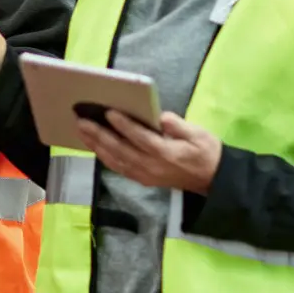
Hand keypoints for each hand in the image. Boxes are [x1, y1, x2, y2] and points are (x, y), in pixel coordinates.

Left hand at [78, 110, 222, 193]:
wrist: (212, 179)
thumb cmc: (206, 152)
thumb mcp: (199, 134)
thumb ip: (179, 126)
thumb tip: (161, 117)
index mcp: (166, 153)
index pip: (140, 138)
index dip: (124, 125)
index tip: (109, 112)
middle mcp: (151, 166)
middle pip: (121, 150)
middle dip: (99, 135)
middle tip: (81, 121)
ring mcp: (145, 175)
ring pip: (116, 160)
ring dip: (96, 145)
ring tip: (81, 131)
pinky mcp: (142, 179)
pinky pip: (119, 168)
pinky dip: (104, 157)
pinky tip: (94, 146)